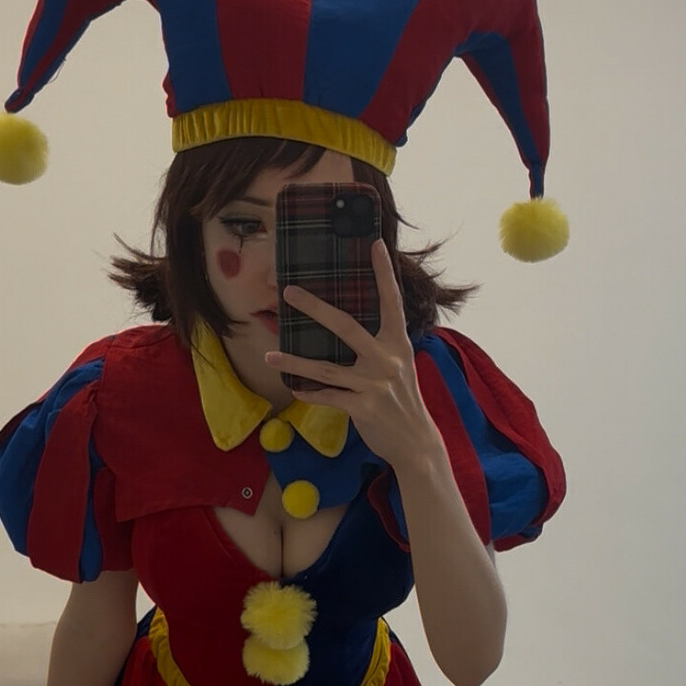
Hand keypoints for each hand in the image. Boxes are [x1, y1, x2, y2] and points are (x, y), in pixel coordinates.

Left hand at [265, 241, 438, 470]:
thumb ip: (380, 345)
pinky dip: (308, 393)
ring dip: (294, 361)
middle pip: (345, 325)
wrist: (415, 442)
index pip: (391, 301)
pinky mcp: (362, 407)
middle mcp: (387, 359)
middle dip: (314, 307)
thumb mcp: (399, 365)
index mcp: (397, 343)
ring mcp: (374, 384)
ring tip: (269, 355)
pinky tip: (293, 388)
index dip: (383, 272)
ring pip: (325, 368)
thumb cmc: (402, 399)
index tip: (373, 244)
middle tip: (289, 291)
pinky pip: (327, 396)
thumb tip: (348, 324)